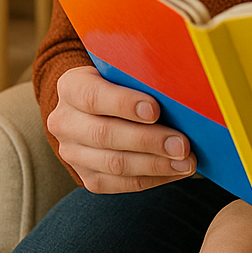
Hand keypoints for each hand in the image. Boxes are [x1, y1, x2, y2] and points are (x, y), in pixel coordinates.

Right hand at [47, 65, 195, 192]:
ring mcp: (73, 153)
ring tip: (186, 163)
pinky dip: (152, 177)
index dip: (124, 104)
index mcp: (72, 87)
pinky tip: (175, 171)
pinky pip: (119, 183)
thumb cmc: (119, 80)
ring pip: (114, 164)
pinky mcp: (86, 176)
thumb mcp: (122, 68)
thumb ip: (140, 76)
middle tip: (182, 145)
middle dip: (149, 141)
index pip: (94, 96)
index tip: (155, 110)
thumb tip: (178, 90)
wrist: (93, 104)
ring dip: (155, 165)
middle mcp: (65, 122)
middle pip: (106, 135)